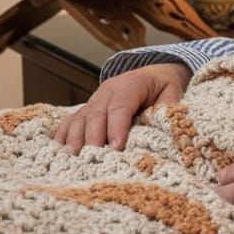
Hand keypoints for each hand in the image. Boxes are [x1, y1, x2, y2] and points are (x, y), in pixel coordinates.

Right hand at [54, 62, 190, 153]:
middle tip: (94, 159)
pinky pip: (72, 119)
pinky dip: (64, 134)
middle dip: (94, 138)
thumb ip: (167, 111)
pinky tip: (60, 149)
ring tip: (74, 159)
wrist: (155, 74)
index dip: (117, 127)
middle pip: (97, 113)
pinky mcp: (89, 107)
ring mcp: (96, 98)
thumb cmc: (164, 88)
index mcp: (132, 83)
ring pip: (81, 117)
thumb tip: (160, 131)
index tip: (116, 148)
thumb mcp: (173, 95)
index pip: (121, 106)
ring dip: (76, 138)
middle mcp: (109, 89)